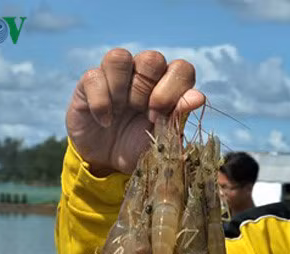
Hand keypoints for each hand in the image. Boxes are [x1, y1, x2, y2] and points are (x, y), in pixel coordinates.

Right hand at [65, 48, 205, 174]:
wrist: (108, 160)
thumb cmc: (140, 146)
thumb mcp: (161, 139)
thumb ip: (178, 118)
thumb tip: (198, 97)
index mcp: (168, 86)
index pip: (182, 69)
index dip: (174, 90)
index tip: (161, 117)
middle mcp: (144, 75)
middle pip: (152, 58)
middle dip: (148, 89)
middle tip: (146, 114)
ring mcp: (116, 76)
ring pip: (119, 57)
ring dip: (121, 87)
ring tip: (121, 111)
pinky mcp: (90, 82)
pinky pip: (94, 76)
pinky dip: (101, 103)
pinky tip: (105, 121)